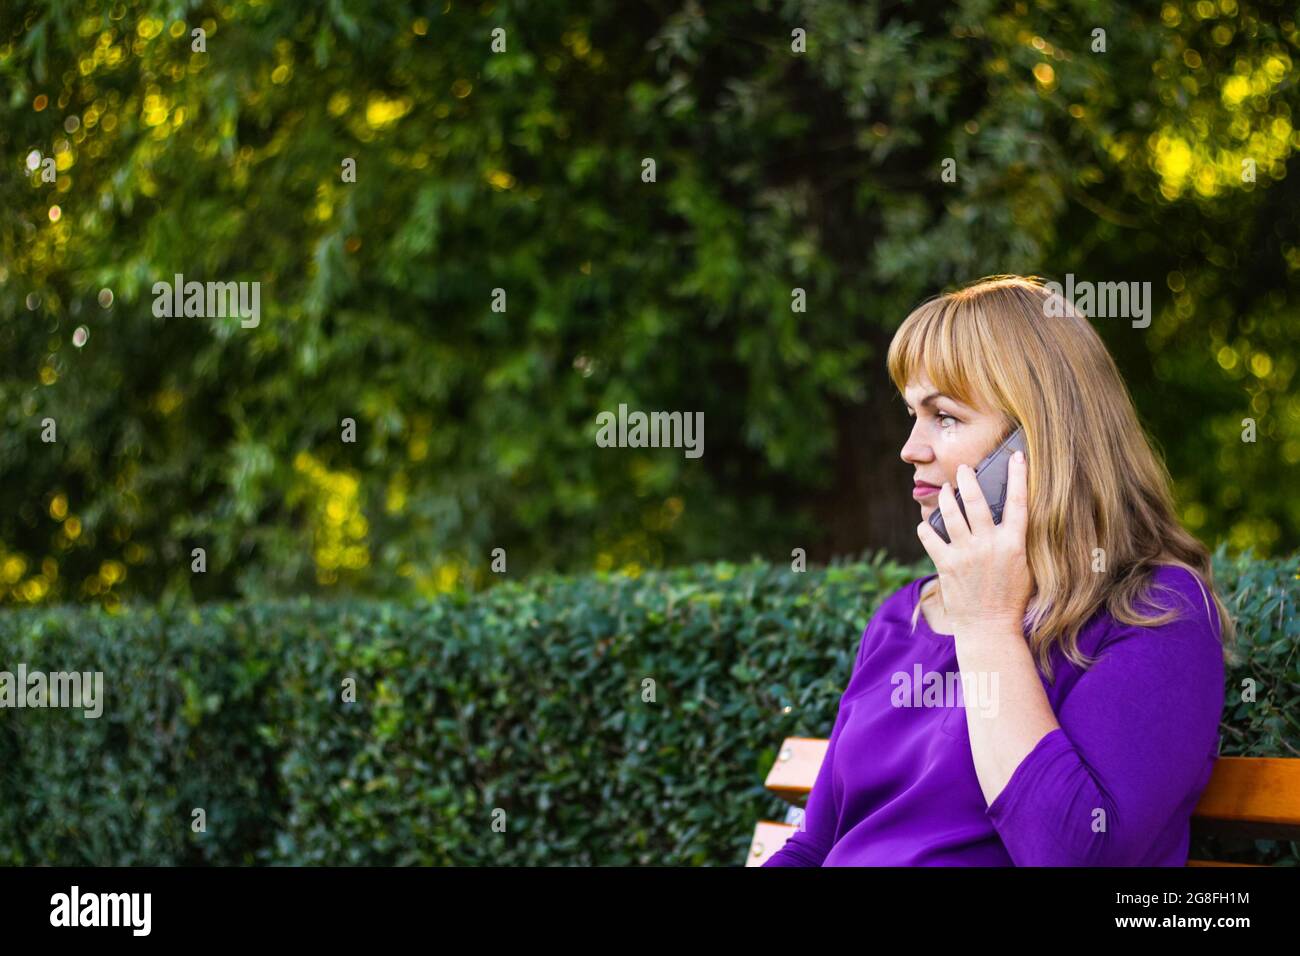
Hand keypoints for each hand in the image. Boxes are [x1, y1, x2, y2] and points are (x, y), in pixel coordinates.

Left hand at [915, 450, 1031, 635]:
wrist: (990, 628)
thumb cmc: (1011, 599)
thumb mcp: (1024, 567)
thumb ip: (1016, 541)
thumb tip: (1009, 518)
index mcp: (1014, 544)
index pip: (1018, 502)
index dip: (1017, 476)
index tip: (1015, 456)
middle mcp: (990, 545)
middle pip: (978, 501)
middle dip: (969, 480)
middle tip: (963, 468)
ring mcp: (966, 554)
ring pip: (951, 514)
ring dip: (946, 498)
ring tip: (945, 489)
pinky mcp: (946, 565)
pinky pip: (930, 538)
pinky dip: (926, 528)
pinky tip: (926, 524)